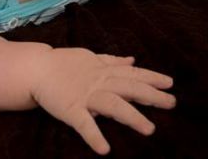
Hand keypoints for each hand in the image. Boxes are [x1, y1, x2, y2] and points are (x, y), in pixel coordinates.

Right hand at [31, 47, 175, 154]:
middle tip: (172, 103)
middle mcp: (98, 83)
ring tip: (149, 130)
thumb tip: (132, 60)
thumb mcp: (91, 59)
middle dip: (151, 95)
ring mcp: (85, 96)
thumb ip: (112, 62)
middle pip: (129, 88)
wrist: (36, 68)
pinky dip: (94, 136)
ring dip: (132, 117)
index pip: (132, 74)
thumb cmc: (63, 65)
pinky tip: (104, 150)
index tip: (170, 84)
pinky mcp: (71, 110)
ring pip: (113, 105)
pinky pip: (84, 124)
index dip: (152, 78)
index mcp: (104, 71)